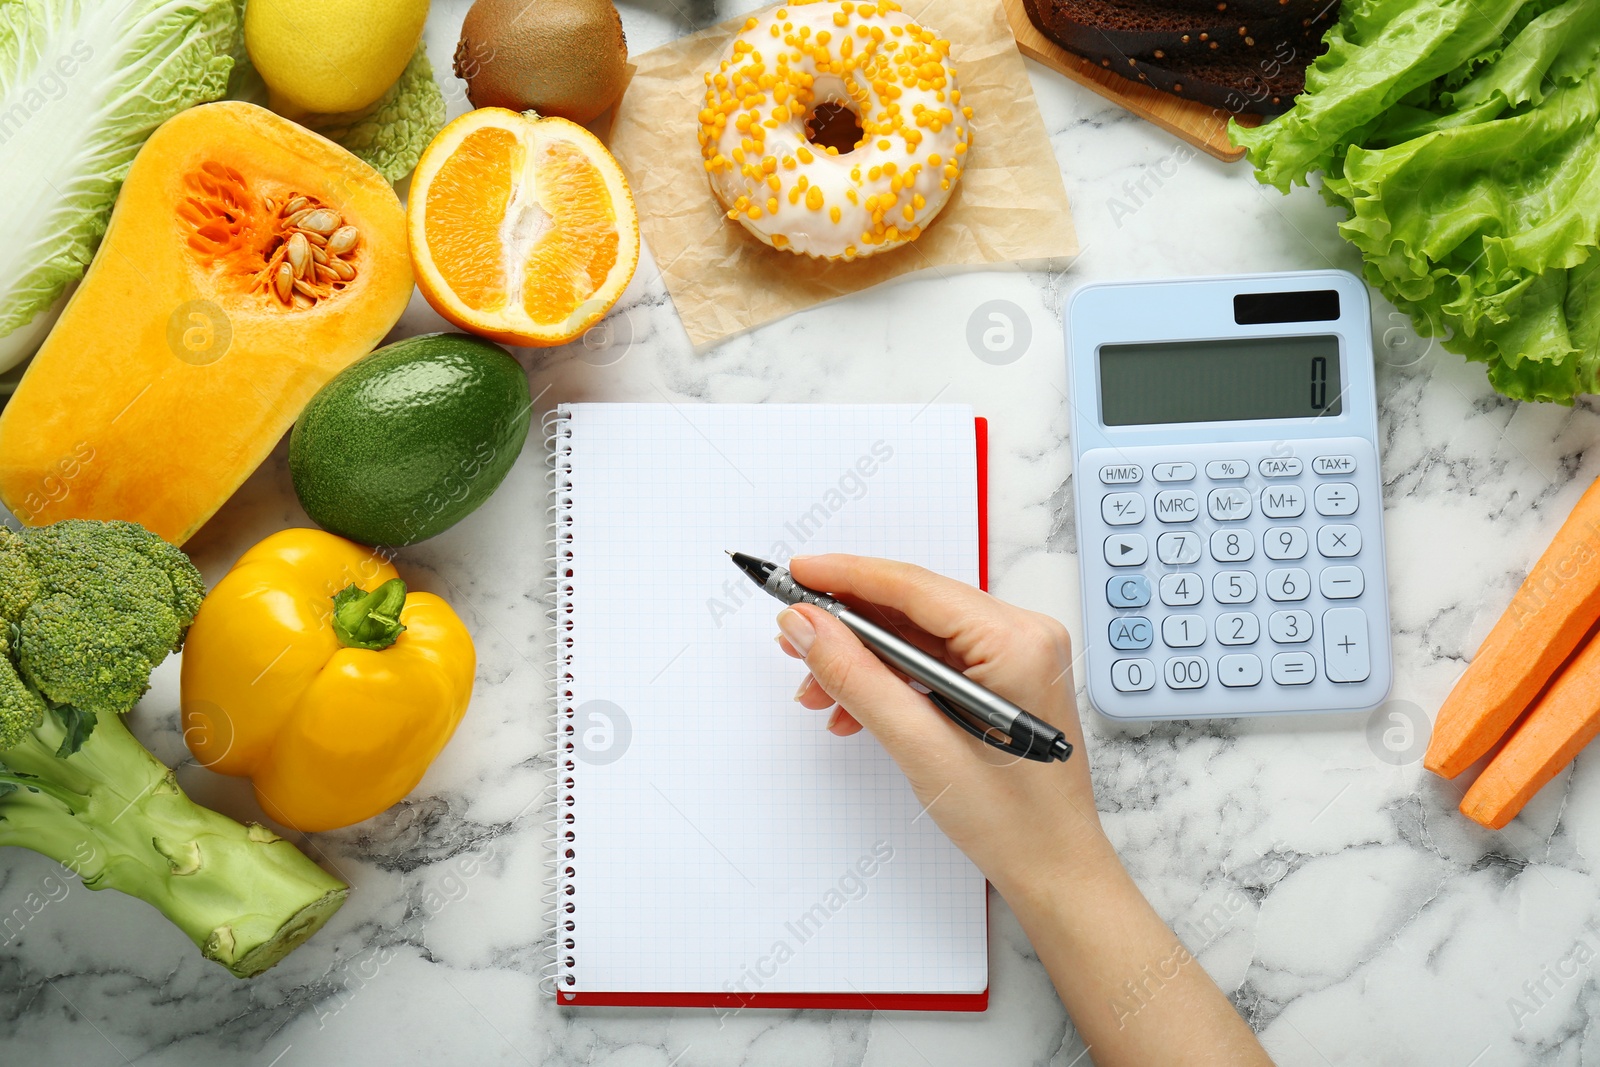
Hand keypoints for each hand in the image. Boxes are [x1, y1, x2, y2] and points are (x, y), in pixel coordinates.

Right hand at [774, 554, 1116, 894]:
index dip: (846, 576)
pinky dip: (889, 677)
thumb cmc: (1012, 821)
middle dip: (847, 626)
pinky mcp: (1004, 675)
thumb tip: (807, 626)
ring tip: (819, 692)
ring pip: (918, 633)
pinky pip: (933, 657)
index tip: (795, 574)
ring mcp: (1017, 654)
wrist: (1053, 870)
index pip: (915, 587)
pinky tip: (855, 707)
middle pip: (913, 606)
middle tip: (793, 640)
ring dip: (863, 658)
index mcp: (1017, 641)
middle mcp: (1024, 634)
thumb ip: (857, 677)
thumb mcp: (919, 746)